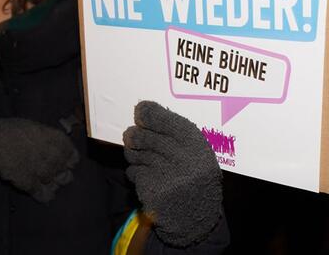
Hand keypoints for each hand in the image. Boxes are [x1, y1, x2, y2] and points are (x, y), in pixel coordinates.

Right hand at [0, 118, 78, 202]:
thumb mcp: (34, 127)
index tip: (64, 162)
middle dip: (60, 175)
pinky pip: (45, 195)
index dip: (68, 161)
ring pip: (57, 185)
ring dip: (53, 185)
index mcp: (56, 140)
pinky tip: (41, 192)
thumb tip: (59, 144)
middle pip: (66, 174)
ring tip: (45, 181)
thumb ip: (49, 138)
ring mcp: (43, 171)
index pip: (73, 157)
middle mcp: (54, 156)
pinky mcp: (31, 184)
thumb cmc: (9, 131)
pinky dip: (44, 195)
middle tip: (52, 173)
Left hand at [123, 101, 221, 246]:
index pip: (171, 123)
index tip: (140, 110)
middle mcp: (185, 161)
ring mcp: (167, 177)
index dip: (152, 114)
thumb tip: (145, 110)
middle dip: (134, 134)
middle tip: (130, 134)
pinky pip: (134, 172)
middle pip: (148, 138)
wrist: (194, 218)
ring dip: (133, 153)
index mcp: (199, 148)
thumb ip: (176, 134)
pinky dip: (135, 172)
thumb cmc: (193, 179)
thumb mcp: (196, 155)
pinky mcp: (153, 192)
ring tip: (138, 155)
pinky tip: (144, 176)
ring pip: (137, 154)